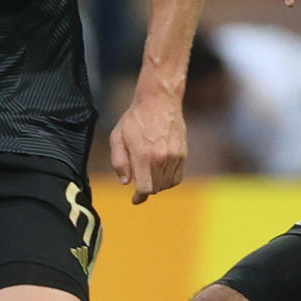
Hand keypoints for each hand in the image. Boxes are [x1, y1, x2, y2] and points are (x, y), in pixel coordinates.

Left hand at [108, 89, 184, 204]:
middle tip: (140, 182)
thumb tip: (126, 182)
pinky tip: (161, 171)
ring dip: (158, 184)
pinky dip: (169, 179)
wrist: (159, 100)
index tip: (135, 200)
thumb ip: (119, 162)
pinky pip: (178, 176)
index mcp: (143, 155)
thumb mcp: (117, 137)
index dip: (139, 197)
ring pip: (168, 184)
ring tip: (150, 174)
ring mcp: (174, 156)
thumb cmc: (135, 118)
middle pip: (156, 188)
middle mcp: (161, 158)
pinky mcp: (183, 154)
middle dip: (147, 189)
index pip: (145, 188)